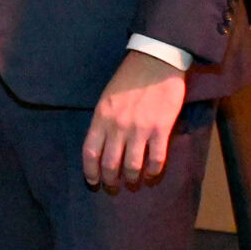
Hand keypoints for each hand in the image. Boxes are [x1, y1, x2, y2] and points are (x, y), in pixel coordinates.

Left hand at [83, 49, 186, 190]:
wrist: (156, 61)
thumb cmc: (129, 78)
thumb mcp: (107, 97)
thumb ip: (104, 120)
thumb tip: (103, 143)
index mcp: (101, 117)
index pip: (90, 152)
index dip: (90, 172)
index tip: (93, 182)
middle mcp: (117, 126)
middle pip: (110, 163)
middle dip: (110, 181)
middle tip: (114, 188)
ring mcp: (139, 129)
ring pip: (132, 166)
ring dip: (132, 180)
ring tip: (133, 184)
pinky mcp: (160, 129)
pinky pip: (156, 159)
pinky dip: (153, 171)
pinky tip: (152, 175)